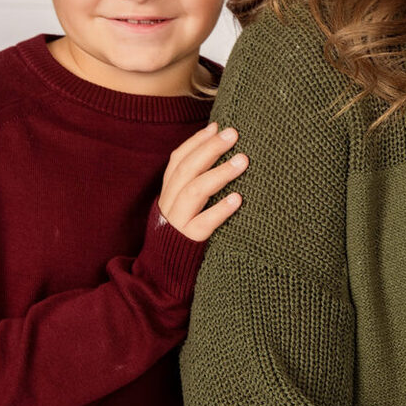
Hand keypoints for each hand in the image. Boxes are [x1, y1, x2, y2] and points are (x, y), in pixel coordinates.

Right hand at [158, 121, 246, 241]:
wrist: (162, 280)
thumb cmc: (184, 238)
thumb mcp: (185, 209)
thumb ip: (196, 186)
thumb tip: (222, 154)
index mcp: (168, 194)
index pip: (177, 160)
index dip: (196, 141)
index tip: (217, 126)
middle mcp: (169, 205)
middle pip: (186, 169)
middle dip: (210, 149)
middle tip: (234, 134)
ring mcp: (176, 223)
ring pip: (193, 191)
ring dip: (219, 173)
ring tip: (243, 161)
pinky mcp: (188, 242)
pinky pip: (203, 223)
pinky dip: (220, 209)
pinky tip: (237, 199)